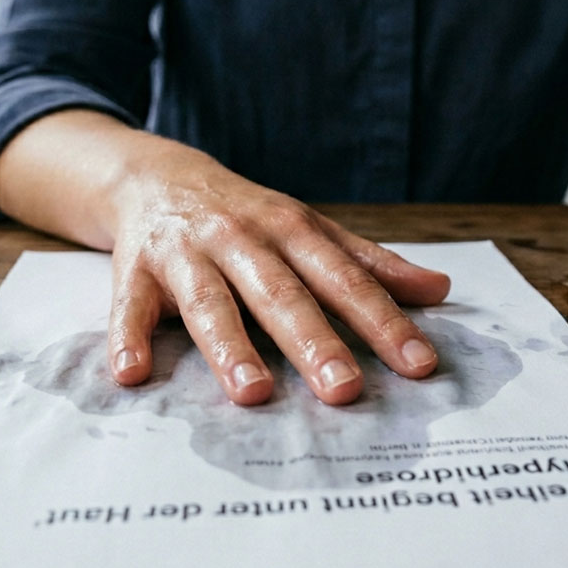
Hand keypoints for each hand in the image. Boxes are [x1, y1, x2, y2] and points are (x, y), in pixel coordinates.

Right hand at [106, 146, 449, 405]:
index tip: (417, 364)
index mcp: (291, 230)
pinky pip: (130, 307)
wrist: (156, 175)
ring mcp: (186, 254)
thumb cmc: (246, 214)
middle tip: (344, 389)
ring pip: (211, 303)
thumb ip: (370, 263)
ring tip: (254, 393)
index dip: (382, 321)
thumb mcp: (309, 228)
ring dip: (230, 347)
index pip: (344, 280)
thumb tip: (439, 290)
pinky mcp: (135, 270)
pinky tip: (134, 374)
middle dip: (313, 341)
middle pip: (281, 294)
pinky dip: (128, 338)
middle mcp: (241, 239)